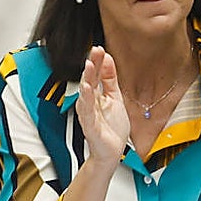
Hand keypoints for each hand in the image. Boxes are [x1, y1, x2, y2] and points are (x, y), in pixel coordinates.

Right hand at [76, 45, 129, 165]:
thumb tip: (107, 60)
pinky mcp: (89, 124)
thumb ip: (110, 79)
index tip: (100, 48)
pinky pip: (86, 110)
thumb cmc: (111, 128)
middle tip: (95, 50)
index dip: (97, 61)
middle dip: (92, 64)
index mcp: (96, 95)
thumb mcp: (115, 98)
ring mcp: (88, 113)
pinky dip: (86, 99)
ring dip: (87, 78)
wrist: (111, 152)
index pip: (95, 74)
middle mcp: (89, 102)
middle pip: (89, 79)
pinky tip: (86, 89)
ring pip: (85, 93)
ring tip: (88, 65)